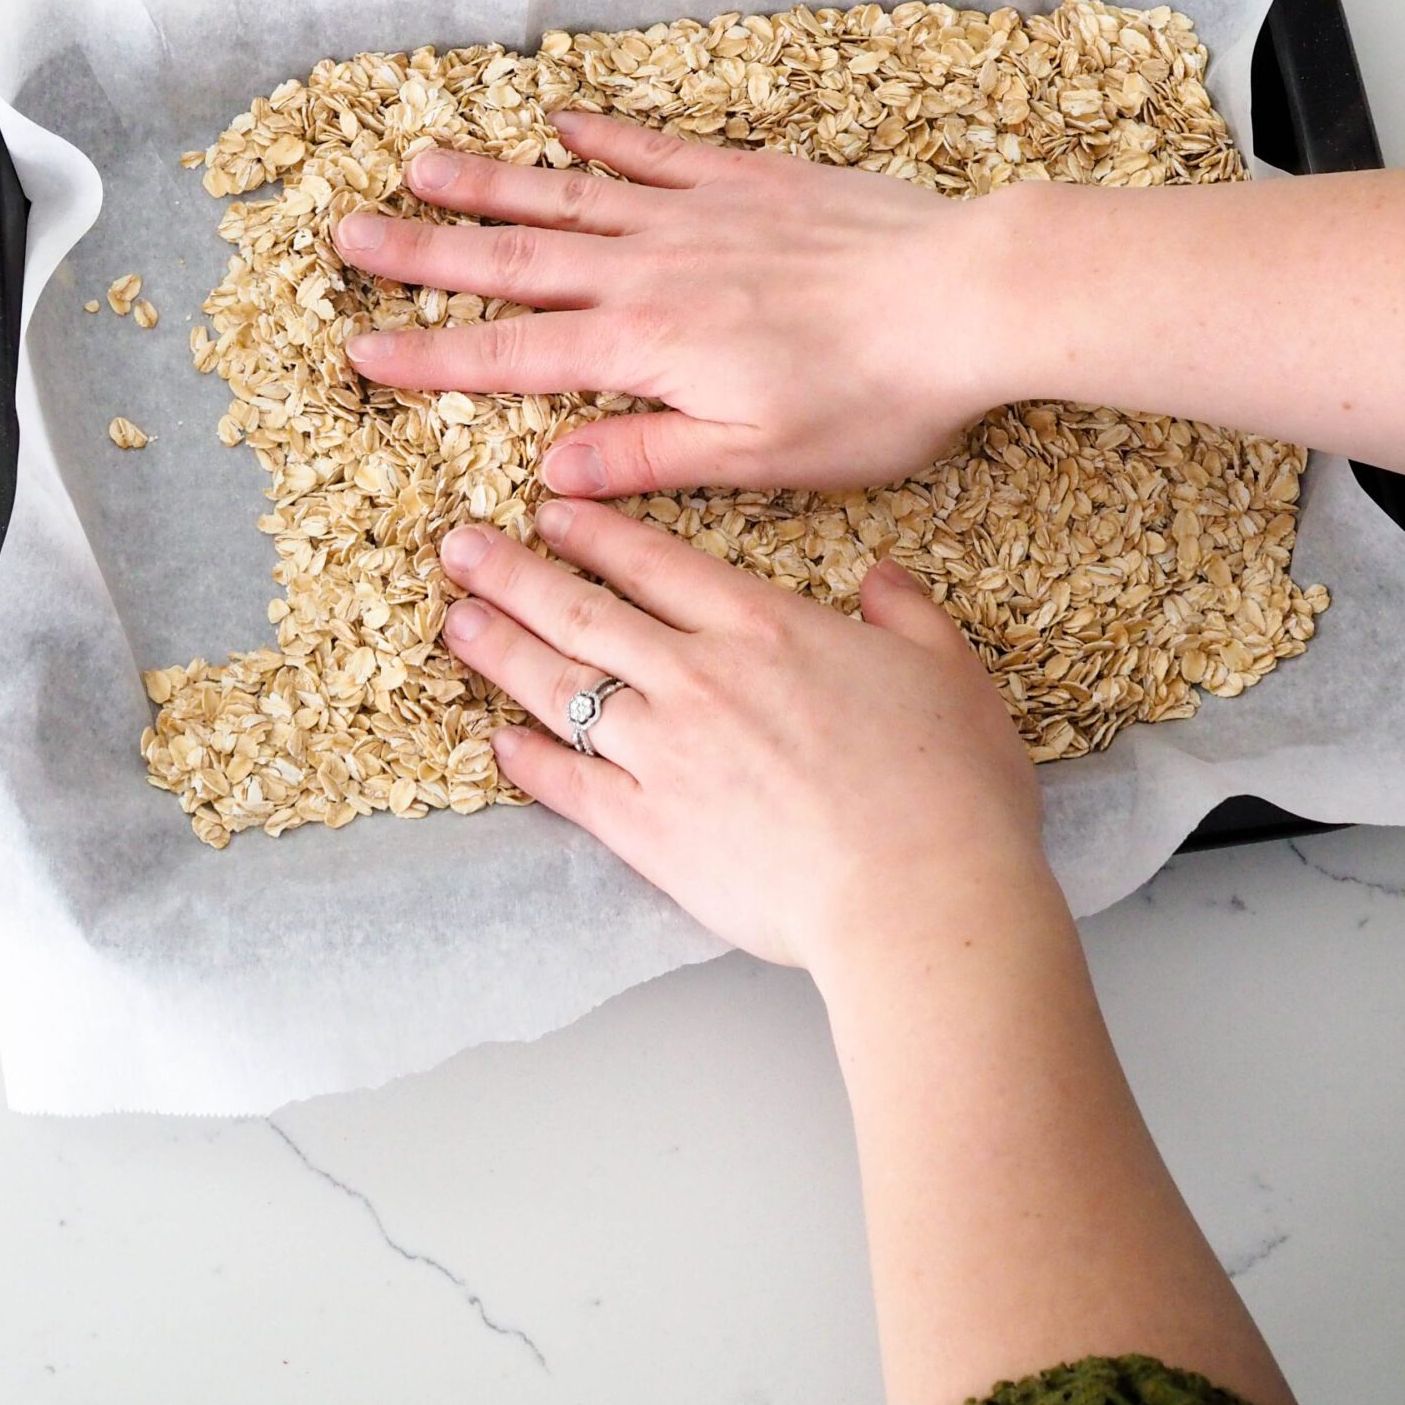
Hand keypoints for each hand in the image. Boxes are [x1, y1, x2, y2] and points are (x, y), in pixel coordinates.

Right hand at [335, 106, 1017, 496]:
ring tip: (420, 167)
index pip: (511, 355)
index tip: (358, 352)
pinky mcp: (749, 179)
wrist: (965, 294)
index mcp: (647, 348)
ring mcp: (697, 214)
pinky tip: (562, 122)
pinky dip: (604, 138)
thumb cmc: (877, 395)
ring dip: (490, 185)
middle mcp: (653, 269)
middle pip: (515, 261)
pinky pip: (656, 152)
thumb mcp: (760, 458)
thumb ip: (649, 459)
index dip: (428, 357)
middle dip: (424, 254)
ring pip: (569, 197)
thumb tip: (550, 475)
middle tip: (349, 235)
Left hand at [437, 498, 1046, 976]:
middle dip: (513, 571)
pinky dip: (528, 763)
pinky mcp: (650, 831)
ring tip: (454, 620)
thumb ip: (906, 615)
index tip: (549, 510)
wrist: (920, 894)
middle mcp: (700, 676)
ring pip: (561, 685)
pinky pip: (570, 785)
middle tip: (458, 546)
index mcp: (765, 628)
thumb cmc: (949, 788)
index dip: (595, 532)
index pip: (657, 563)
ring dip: (500, 649)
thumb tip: (880, 578)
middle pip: (584, 610)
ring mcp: (665, 752)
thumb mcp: (948, 672)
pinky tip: (495, 744)